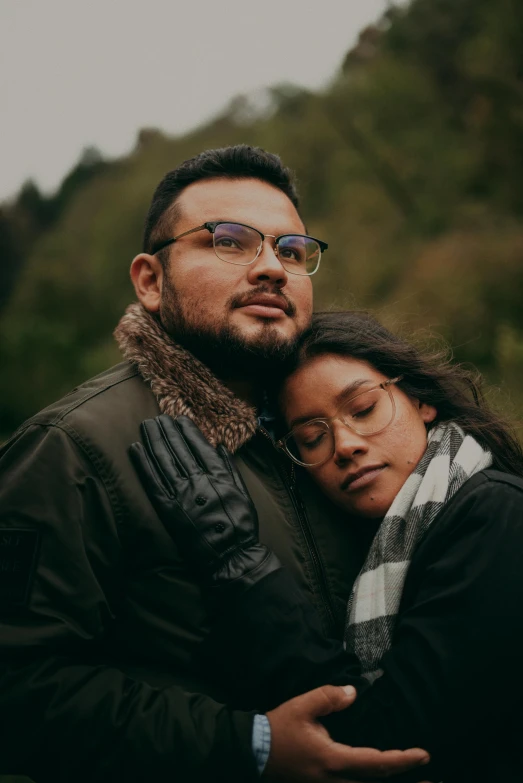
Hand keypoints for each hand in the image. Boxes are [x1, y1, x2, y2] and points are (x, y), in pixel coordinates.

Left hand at [130, 415, 280, 590]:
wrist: (230, 557)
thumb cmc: (240, 526)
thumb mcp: (242, 493)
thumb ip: (230, 468)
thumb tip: (219, 446)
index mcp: (217, 475)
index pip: (198, 446)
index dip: (187, 430)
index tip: (179, 418)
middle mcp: (198, 480)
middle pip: (177, 449)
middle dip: (166, 430)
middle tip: (158, 417)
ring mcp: (181, 494)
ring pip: (163, 460)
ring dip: (153, 440)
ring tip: (146, 425)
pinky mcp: (167, 510)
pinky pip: (151, 482)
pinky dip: (142, 464)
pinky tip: (135, 449)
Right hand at [263, 685, 430, 782]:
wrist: (253, 751)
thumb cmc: (278, 728)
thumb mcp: (302, 706)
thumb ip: (329, 697)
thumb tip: (355, 693)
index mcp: (333, 760)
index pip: (376, 763)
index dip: (402, 760)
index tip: (424, 755)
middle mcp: (334, 781)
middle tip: (433, 781)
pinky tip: (378, 781)